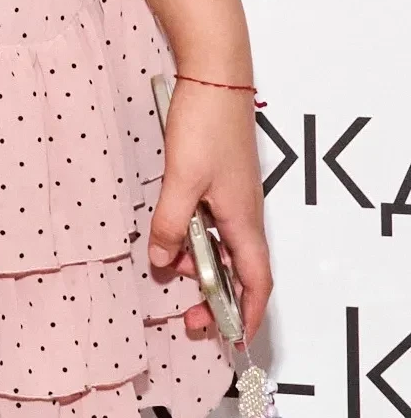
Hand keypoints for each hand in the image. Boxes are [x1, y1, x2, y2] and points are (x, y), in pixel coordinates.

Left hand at [149, 81, 273, 340]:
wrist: (214, 78)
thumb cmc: (206, 126)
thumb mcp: (182, 181)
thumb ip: (172, 224)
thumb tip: (162, 260)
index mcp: (244, 221)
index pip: (255, 282)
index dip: (246, 314)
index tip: (232, 339)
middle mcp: (244, 216)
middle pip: (237, 272)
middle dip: (215, 299)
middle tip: (187, 318)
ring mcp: (232, 200)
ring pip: (220, 249)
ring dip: (198, 268)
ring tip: (167, 272)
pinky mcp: (218, 185)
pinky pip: (210, 226)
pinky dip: (192, 241)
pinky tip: (169, 239)